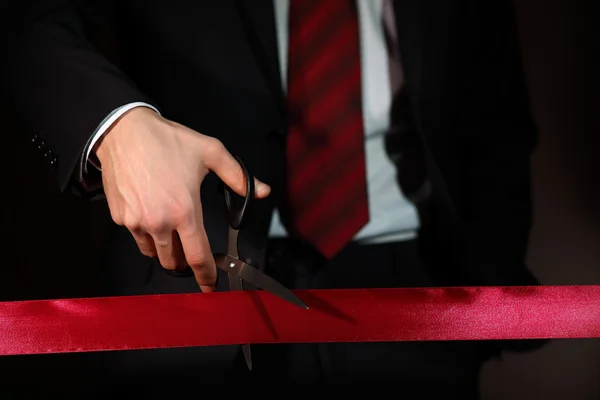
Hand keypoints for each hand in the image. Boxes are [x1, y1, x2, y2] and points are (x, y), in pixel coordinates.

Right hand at [95, 107, 270, 291]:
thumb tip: (261, 191)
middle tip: (191, 251)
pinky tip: (152, 214)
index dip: (206, 277)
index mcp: (185, 211)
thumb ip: (238, 177)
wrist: (123, 132)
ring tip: (171, 230)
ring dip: (165, 250)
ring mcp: (137, 222)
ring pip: (154, 253)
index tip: (210, 287)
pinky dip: (147, 234)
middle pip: (174, 262)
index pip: (198, 257)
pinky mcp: (120, 218)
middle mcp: (160, 222)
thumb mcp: (210, 152)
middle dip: (185, 263)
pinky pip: (137, 237)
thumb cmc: (166, 141)